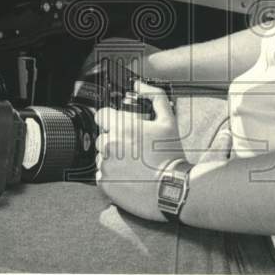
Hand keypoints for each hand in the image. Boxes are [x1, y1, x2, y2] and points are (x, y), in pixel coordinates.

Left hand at [94, 80, 183, 221]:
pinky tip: (129, 176)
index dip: (112, 120)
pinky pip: (102, 175)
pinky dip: (112, 175)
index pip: (102, 116)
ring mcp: (106, 165)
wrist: (172, 188)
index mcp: (122, 127)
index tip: (121, 127)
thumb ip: (153, 96)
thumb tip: (139, 85)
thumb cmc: (170, 155)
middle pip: (102, 137)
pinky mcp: (105, 183)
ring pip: (102, 156)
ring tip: (133, 165)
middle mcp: (110, 144)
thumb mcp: (168, 119)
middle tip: (133, 149)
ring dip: (113, 158)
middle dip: (115, 140)